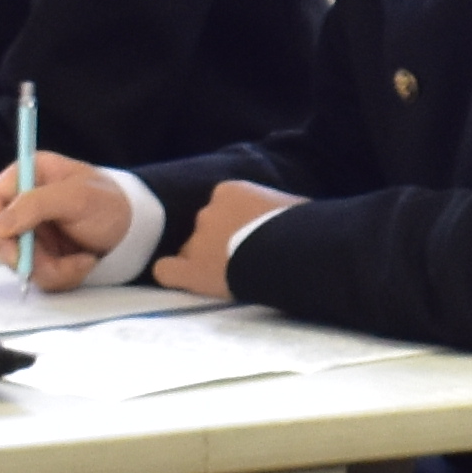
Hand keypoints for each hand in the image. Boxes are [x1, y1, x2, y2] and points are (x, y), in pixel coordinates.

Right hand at [0, 153, 136, 287]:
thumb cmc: (111, 203)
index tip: (15, 252)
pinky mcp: (42, 253)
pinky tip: (86, 263)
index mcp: (27, 176)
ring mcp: (31, 231)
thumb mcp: (78, 198)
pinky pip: (38, 274)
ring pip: (19, 262)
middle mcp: (23, 203)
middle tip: (57, 265)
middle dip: (29, 258)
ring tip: (86, 260)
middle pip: (0, 239)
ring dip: (52, 269)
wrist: (138, 229)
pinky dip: (62, 274)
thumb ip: (36, 205)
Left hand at [160, 181, 301, 299]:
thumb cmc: (304, 227)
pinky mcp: (192, 271)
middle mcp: (207, 212)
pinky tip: (190, 280)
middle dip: (221, 242)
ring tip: (232, 275)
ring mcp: (197, 241)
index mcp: (230, 191)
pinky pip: (167, 271)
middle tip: (246, 257)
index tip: (253, 235)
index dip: (236, 223)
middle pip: (206, 228)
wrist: (295, 251)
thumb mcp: (294, 205)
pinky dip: (175, 275)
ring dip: (207, 260)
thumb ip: (278, 207)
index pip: (222, 206)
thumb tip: (291, 212)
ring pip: (192, 250)